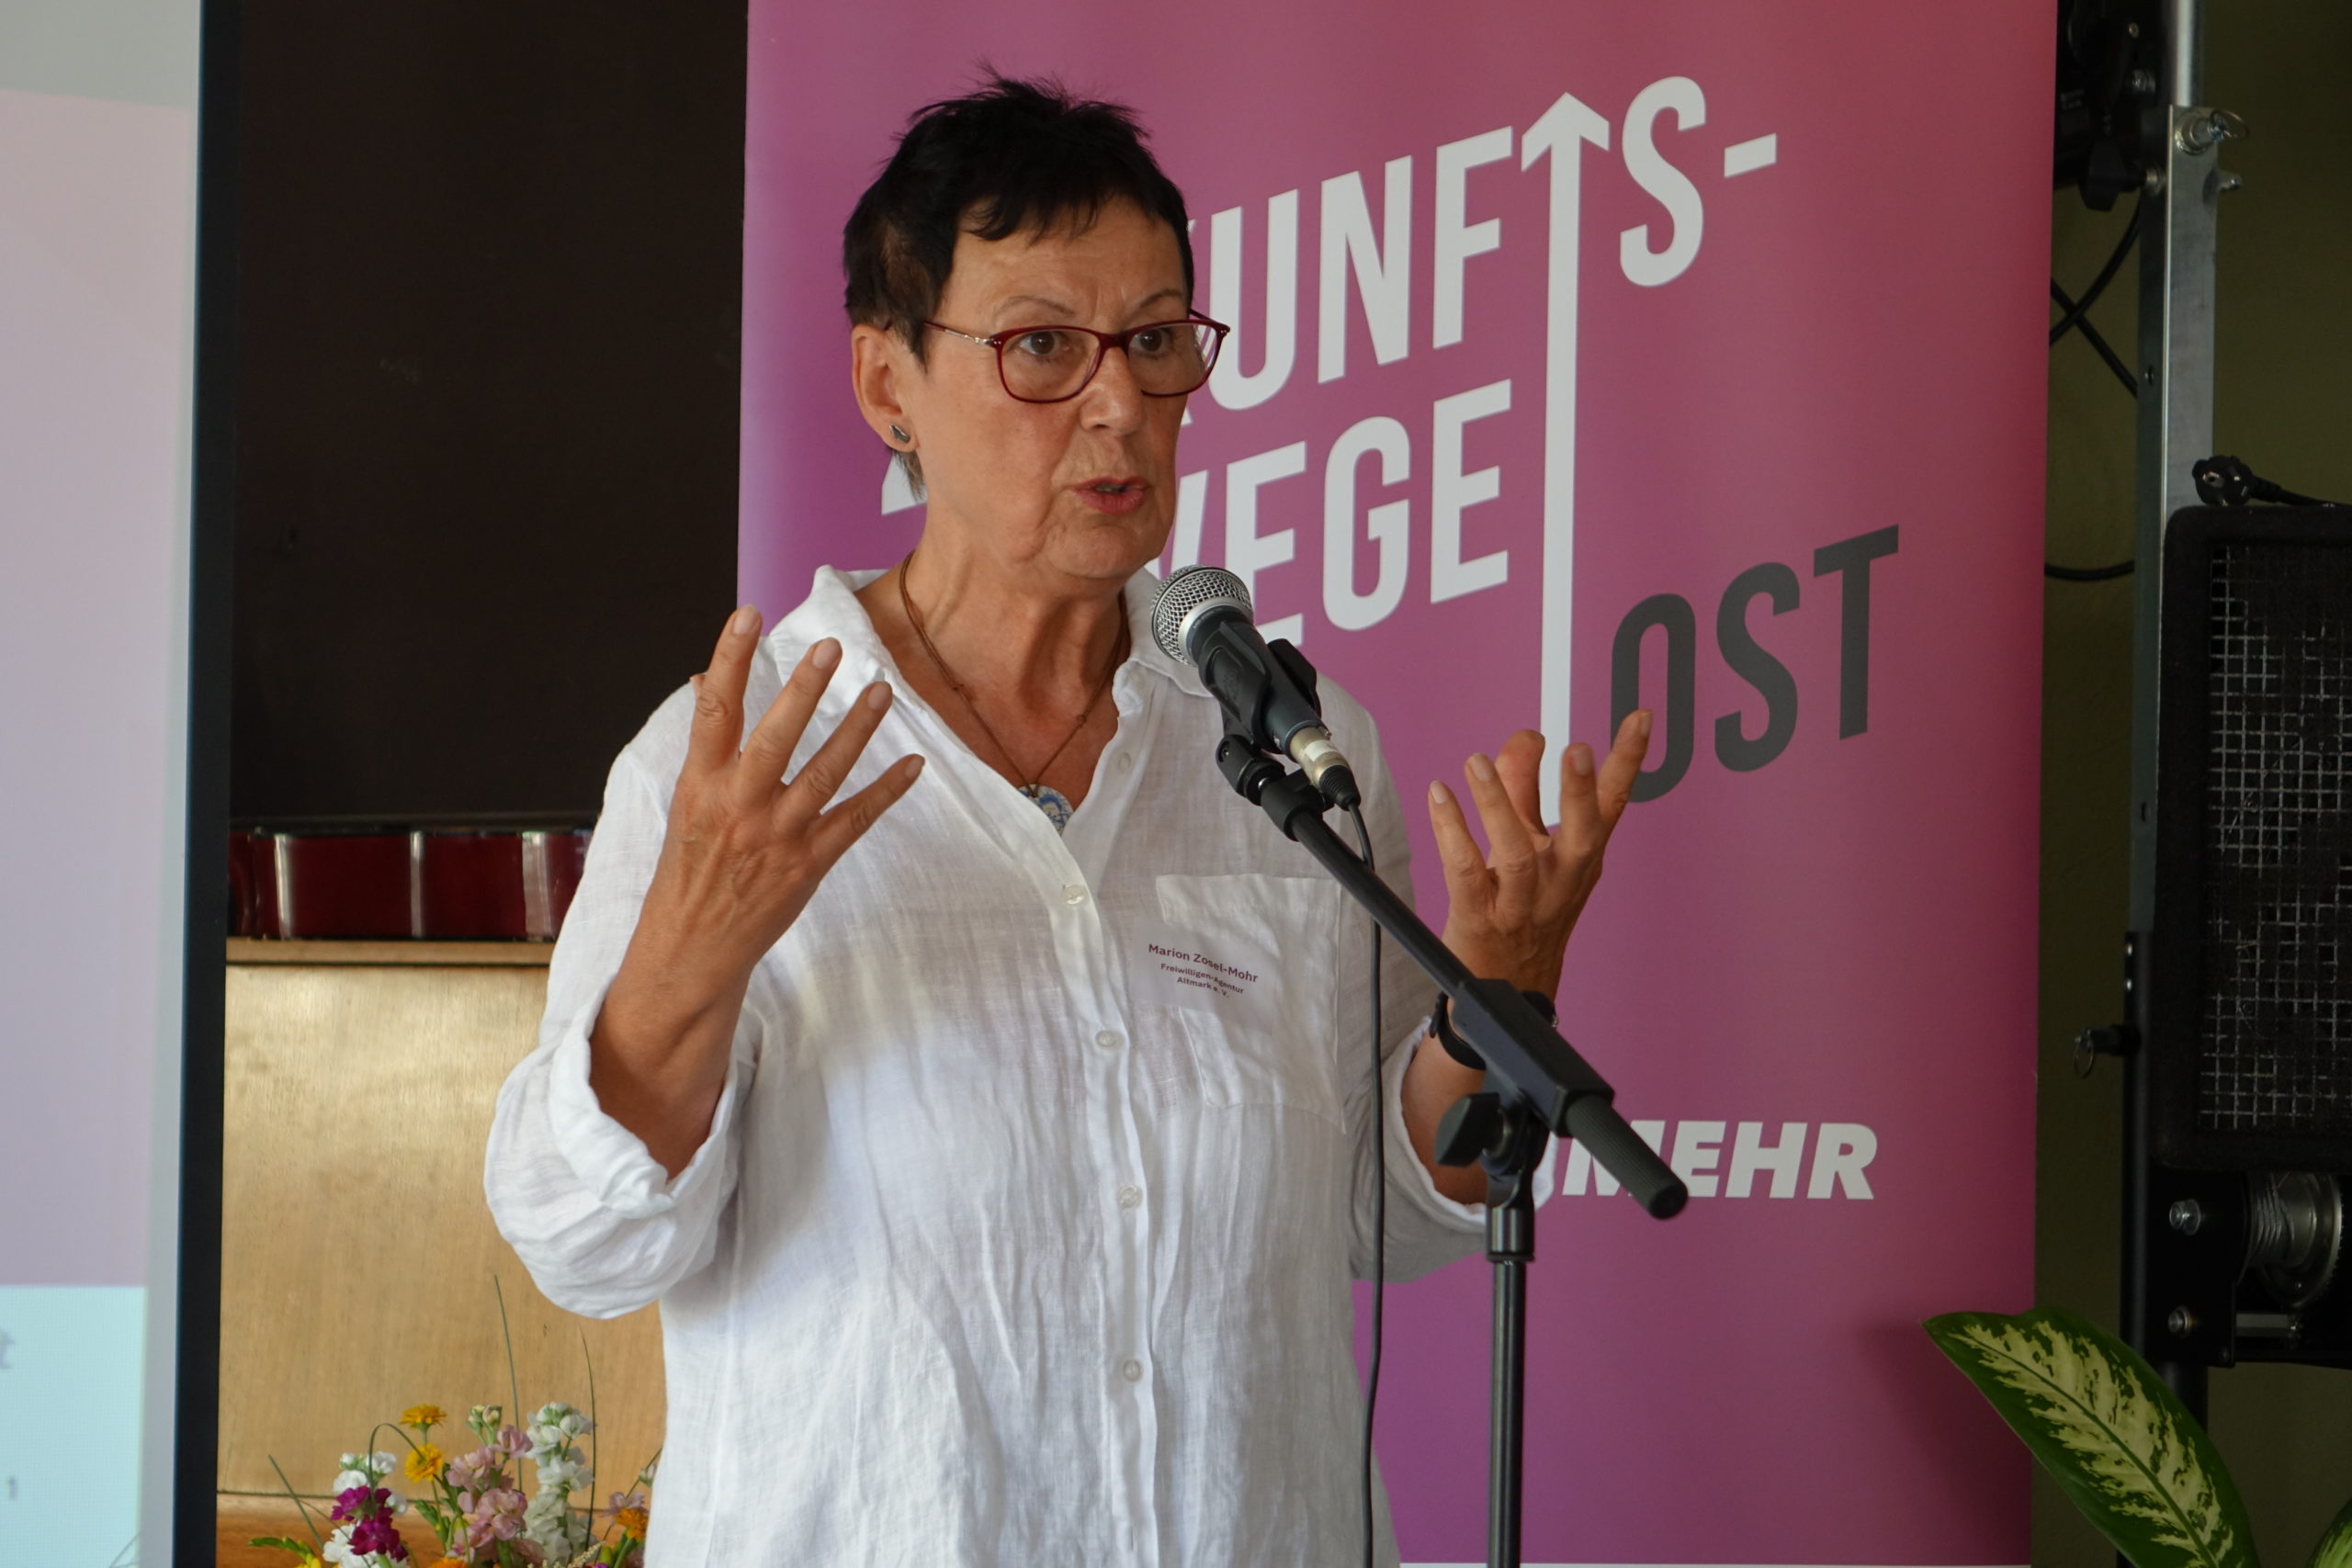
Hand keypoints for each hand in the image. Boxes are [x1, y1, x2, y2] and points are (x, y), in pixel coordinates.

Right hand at [591, 606, 923, 1172]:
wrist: (693, 948)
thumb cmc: (688, 871)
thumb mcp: (684, 805)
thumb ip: (707, 750)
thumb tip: (707, 685)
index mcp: (701, 784)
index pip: (713, 708)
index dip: (728, 657)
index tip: (747, 615)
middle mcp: (740, 804)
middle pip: (778, 733)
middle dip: (806, 687)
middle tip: (833, 646)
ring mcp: (778, 834)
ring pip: (826, 770)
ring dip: (858, 728)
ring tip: (882, 689)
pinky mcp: (809, 862)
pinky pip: (856, 818)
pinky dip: (888, 789)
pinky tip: (912, 762)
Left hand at [1427, 710, 1650, 997]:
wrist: (1508, 989)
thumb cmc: (1524, 909)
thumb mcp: (1533, 846)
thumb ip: (1524, 789)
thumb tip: (1528, 737)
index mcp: (1581, 859)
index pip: (1612, 805)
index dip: (1628, 762)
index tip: (1639, 719)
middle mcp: (1560, 882)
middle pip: (1580, 836)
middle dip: (1580, 793)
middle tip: (1576, 750)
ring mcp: (1522, 905)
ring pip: (1518, 856)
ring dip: (1498, 805)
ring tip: (1476, 763)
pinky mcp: (1480, 920)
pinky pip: (1466, 874)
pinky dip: (1451, 833)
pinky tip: (1440, 798)